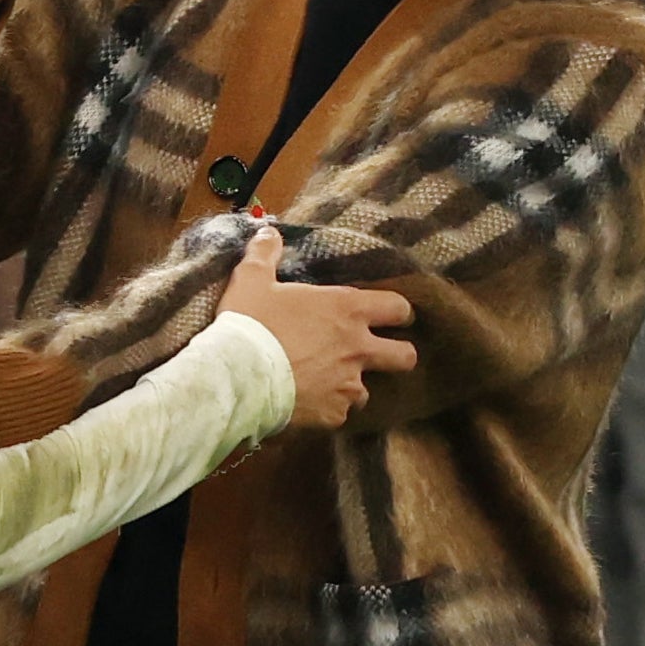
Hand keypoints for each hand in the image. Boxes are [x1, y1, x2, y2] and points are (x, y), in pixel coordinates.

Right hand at [217, 227, 415, 431]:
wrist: (238, 376)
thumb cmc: (250, 323)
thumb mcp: (252, 280)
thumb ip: (265, 254)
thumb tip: (268, 231)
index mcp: (346, 310)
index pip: (398, 308)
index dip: (397, 311)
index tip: (388, 316)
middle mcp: (357, 348)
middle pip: (406, 356)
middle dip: (398, 354)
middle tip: (378, 353)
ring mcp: (348, 384)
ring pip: (368, 390)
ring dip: (352, 386)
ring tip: (328, 382)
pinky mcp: (333, 414)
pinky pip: (339, 414)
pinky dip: (328, 409)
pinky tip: (308, 404)